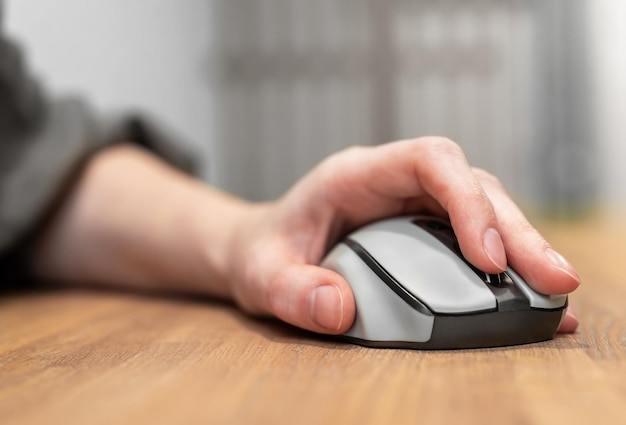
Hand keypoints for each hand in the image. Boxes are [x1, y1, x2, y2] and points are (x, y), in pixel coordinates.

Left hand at [227, 137, 579, 333]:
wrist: (263, 250)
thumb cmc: (263, 252)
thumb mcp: (260, 275)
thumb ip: (289, 290)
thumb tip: (339, 310)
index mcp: (356, 175)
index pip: (428, 161)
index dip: (467, 200)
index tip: (489, 257)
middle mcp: (393, 182)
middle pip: (471, 185)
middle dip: (515, 230)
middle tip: (556, 280)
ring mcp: (412, 205)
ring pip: (483, 208)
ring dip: (521, 247)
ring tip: (557, 293)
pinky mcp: (423, 230)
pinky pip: (472, 236)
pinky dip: (504, 264)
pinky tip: (529, 295)